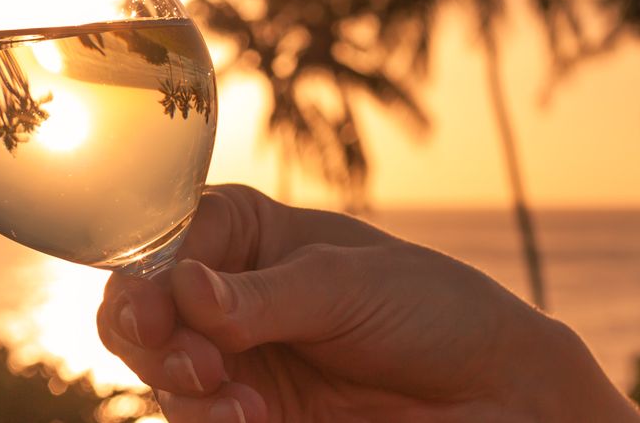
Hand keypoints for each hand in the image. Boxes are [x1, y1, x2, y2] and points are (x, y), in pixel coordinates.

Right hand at [97, 185, 639, 421]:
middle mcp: (227, 294)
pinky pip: (195, 416)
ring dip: (180, 389)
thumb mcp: (346, 283)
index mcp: (245, 235)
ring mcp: (236, 357)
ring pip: (158, 371)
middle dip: (153, 339)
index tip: (158, 312)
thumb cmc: (434, 310)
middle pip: (140, 311)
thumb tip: (184, 291)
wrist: (499, 395)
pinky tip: (250, 418)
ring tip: (236, 403)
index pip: (161, 245)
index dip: (145, 278)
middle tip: (195, 364)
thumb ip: (259, 294)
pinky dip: (206, 420)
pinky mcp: (251, 413)